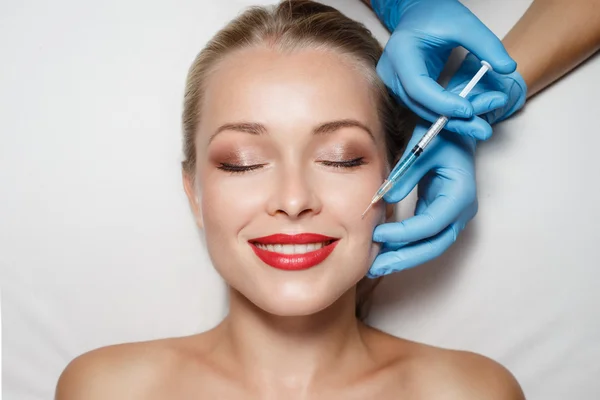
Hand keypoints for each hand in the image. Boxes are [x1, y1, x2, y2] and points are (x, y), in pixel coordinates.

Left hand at [367, 121, 477, 277]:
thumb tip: (384, 199)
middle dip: (404, 258)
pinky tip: (384, 251)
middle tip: (376, 267)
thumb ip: (405, 173)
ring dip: (403, 257)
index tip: (378, 234)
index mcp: (460, 193)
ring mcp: (452, 216)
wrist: (457, 132)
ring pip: (430, 246)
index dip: (404, 233)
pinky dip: (405, 245)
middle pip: (434, 244)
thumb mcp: (422, 147)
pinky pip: (424, 237)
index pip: (432, 223)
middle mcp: (461, 210)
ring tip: (375, 267)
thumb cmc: (441, 135)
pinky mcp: (441, 215)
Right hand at [373, 0, 518, 138]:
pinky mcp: (403, 92)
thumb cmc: (435, 15)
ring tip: (481, 127)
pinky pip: (424, 108)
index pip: (418, 86)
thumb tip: (508, 69)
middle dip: (453, 119)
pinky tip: (469, 120)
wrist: (416, 14)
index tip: (468, 110)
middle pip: (420, 105)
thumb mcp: (464, 24)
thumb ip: (486, 45)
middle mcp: (391, 74)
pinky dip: (446, 114)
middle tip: (483, 129)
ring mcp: (394, 86)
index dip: (442, 102)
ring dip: (452, 120)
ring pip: (423, 111)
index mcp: (401, 53)